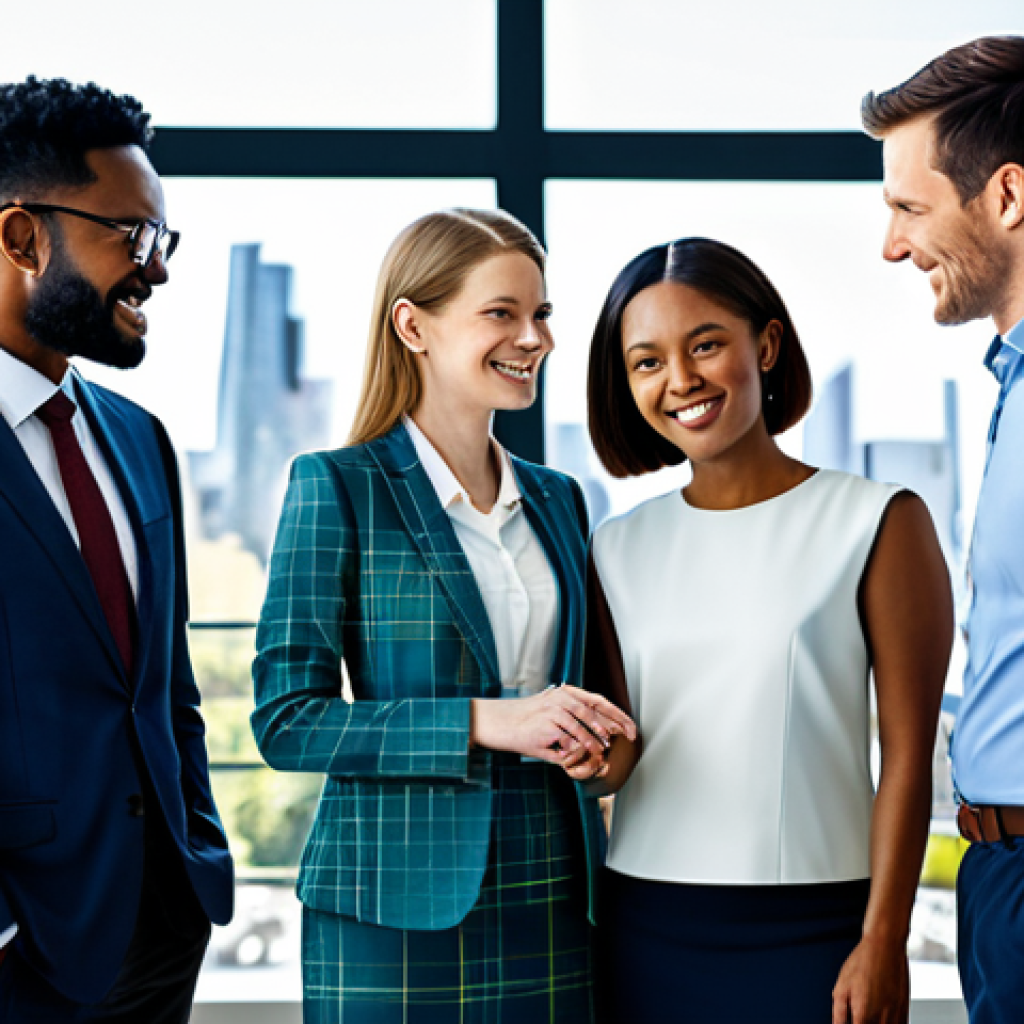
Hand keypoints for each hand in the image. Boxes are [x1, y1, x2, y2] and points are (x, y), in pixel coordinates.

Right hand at [471, 685, 635, 768]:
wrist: (501, 723)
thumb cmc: (526, 723)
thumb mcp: (551, 714)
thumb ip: (572, 722)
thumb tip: (596, 739)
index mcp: (565, 693)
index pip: (597, 701)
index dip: (617, 714)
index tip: (630, 727)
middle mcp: (561, 697)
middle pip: (595, 710)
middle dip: (614, 726)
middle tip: (627, 738)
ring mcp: (555, 709)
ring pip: (584, 726)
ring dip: (595, 740)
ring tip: (601, 750)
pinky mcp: (549, 724)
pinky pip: (570, 739)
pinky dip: (579, 748)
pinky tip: (585, 754)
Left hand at [832, 935, 908, 1023]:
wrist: (884, 946)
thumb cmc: (861, 963)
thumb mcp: (841, 987)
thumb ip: (838, 1013)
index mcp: (863, 1013)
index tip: (853, 1022)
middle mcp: (881, 1017)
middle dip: (865, 1023)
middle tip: (859, 1016)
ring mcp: (896, 1014)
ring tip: (870, 1013)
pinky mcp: (905, 1009)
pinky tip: (882, 1018)